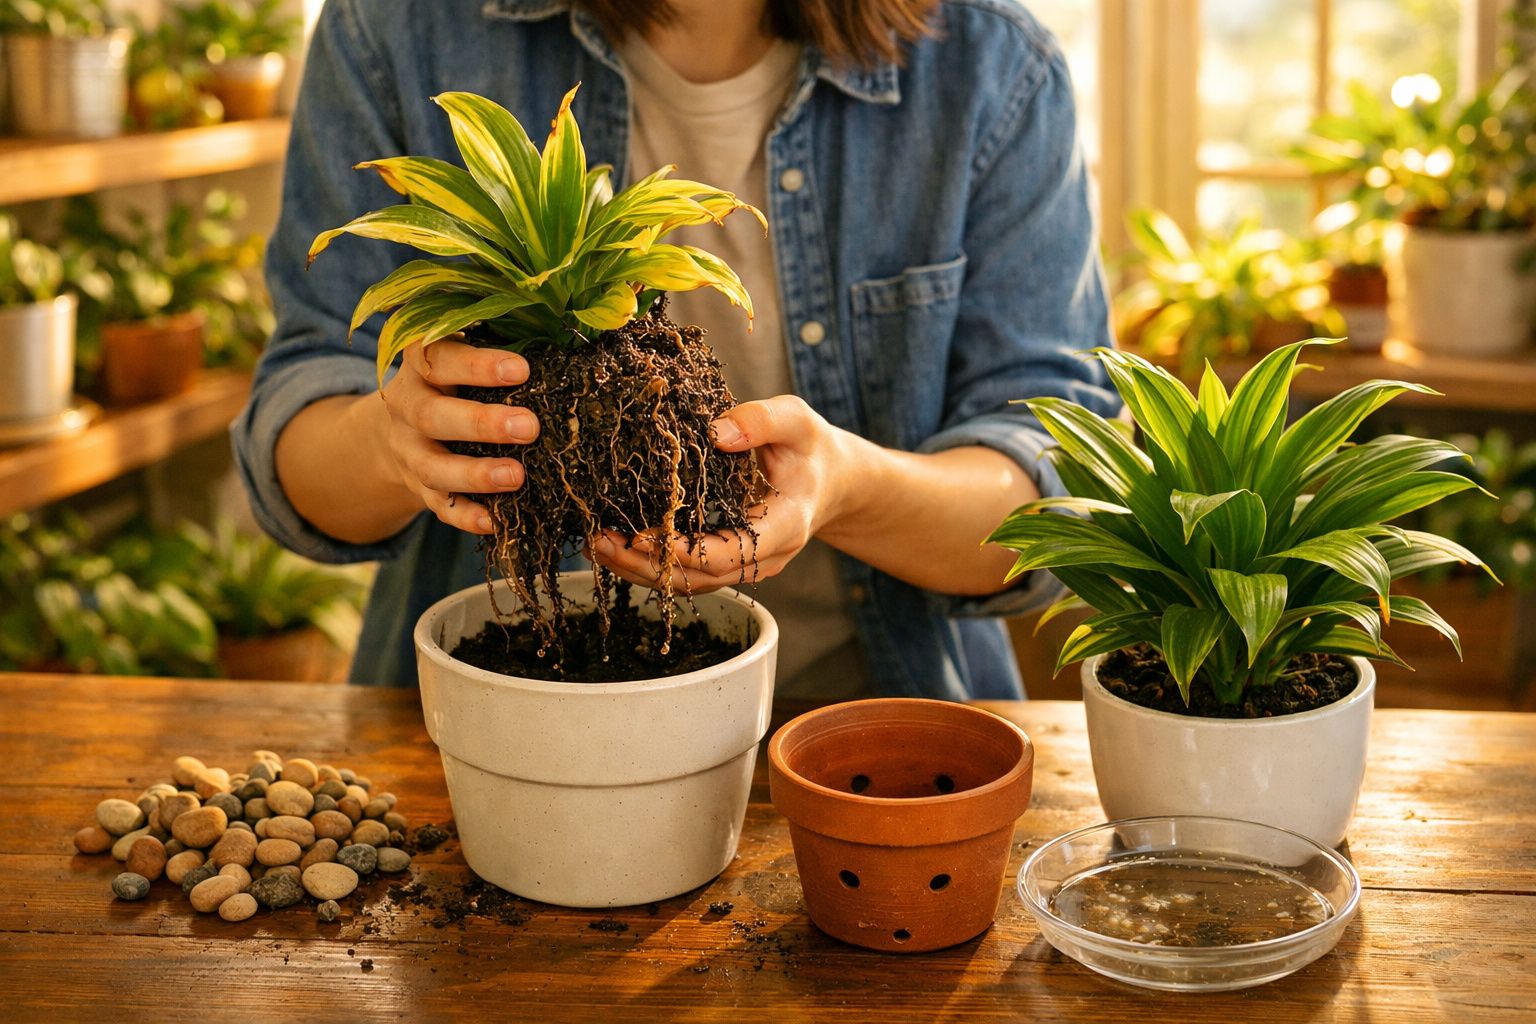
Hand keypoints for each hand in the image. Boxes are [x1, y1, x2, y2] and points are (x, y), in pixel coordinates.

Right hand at [377, 337, 540, 534]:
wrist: (404, 426)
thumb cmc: (457, 382)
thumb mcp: (464, 357)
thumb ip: (499, 351)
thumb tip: (565, 353)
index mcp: (421, 366)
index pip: (439, 359)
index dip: (477, 366)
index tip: (522, 370)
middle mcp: (407, 407)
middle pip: (432, 415)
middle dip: (482, 423)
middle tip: (530, 428)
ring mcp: (409, 452)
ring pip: (433, 467)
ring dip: (475, 474)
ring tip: (517, 476)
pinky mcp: (418, 488)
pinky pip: (439, 507)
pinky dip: (466, 516)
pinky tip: (496, 521)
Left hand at [591, 395, 850, 593]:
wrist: (826, 480)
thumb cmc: (808, 447)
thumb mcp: (796, 420)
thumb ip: (761, 421)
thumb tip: (715, 433)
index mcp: (786, 525)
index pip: (733, 552)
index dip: (686, 550)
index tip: (644, 534)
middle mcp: (766, 556)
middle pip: (703, 576)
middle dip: (649, 564)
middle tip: (601, 541)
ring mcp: (747, 565)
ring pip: (691, 582)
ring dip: (641, 569)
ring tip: (596, 545)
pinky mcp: (730, 563)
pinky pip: (689, 573)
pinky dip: (651, 564)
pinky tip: (615, 546)